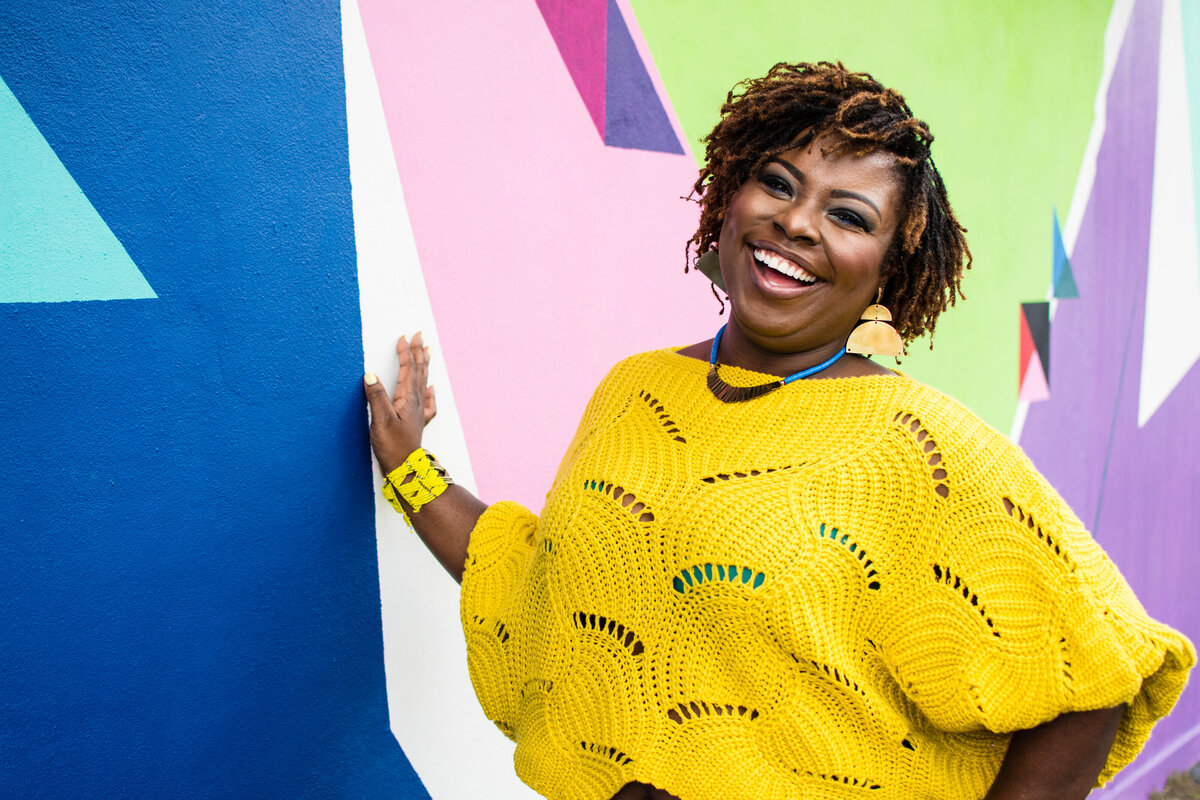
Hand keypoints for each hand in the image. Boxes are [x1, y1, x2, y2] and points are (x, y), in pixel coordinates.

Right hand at [363, 332, 437, 475]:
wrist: (405, 469)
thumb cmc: (392, 447)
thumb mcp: (380, 420)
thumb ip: (376, 397)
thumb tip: (370, 375)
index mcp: (408, 399)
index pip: (408, 369)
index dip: (406, 352)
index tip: (404, 337)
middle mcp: (416, 402)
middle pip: (419, 372)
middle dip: (418, 352)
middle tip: (420, 335)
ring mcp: (418, 412)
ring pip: (423, 382)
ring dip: (424, 365)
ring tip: (428, 351)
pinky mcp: (417, 422)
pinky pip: (427, 401)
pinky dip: (429, 391)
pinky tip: (431, 388)